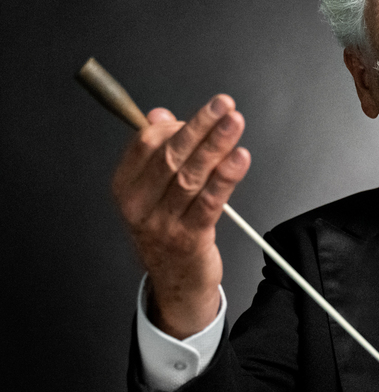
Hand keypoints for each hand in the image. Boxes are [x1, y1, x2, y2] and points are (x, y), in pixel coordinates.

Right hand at [112, 94, 250, 337]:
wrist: (176, 285)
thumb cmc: (168, 232)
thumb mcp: (153, 193)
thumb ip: (156, 153)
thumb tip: (161, 116)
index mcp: (126, 188)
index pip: (145, 144)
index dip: (175, 125)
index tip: (204, 112)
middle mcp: (140, 205)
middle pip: (171, 156)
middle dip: (201, 126)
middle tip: (223, 106)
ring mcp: (163, 224)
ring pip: (192, 176)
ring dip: (217, 145)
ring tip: (234, 124)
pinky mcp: (190, 239)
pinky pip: (210, 201)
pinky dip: (226, 177)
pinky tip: (239, 159)